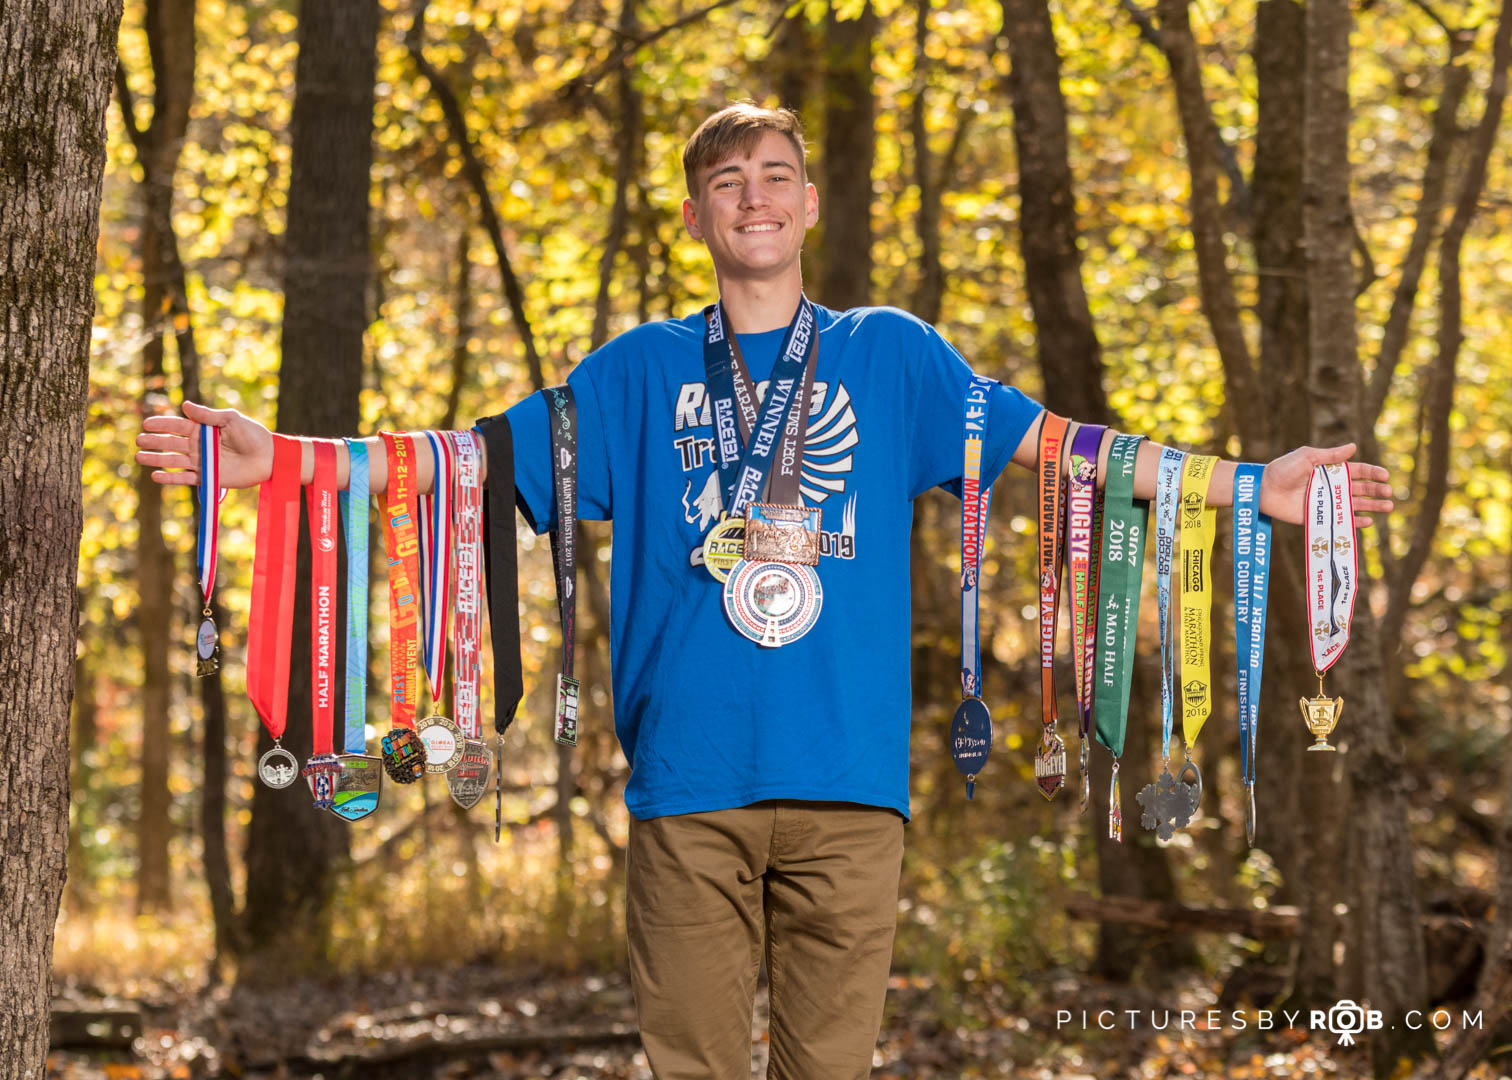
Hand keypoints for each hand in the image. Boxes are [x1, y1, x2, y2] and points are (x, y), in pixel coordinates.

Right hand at [135, 400, 274, 488]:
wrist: (269, 458)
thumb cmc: (253, 435)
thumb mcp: (231, 420)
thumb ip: (208, 415)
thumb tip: (185, 405)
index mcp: (203, 429)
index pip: (178, 426)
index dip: (162, 424)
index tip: (146, 423)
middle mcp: (199, 446)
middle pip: (171, 443)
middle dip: (155, 441)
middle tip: (138, 440)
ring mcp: (202, 462)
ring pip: (174, 461)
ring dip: (156, 459)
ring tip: (139, 457)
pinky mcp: (208, 478)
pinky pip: (185, 478)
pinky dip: (171, 478)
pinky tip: (155, 476)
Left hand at [1259, 443, 1393, 526]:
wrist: (1264, 489)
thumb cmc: (1283, 469)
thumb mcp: (1306, 457)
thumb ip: (1329, 455)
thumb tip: (1353, 446)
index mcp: (1330, 471)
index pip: (1357, 471)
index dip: (1372, 473)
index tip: (1385, 476)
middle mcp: (1331, 487)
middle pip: (1360, 489)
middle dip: (1376, 491)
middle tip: (1389, 493)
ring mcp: (1326, 503)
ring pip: (1355, 505)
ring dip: (1372, 506)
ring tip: (1388, 507)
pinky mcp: (1318, 517)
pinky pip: (1340, 520)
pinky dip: (1354, 522)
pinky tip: (1367, 521)